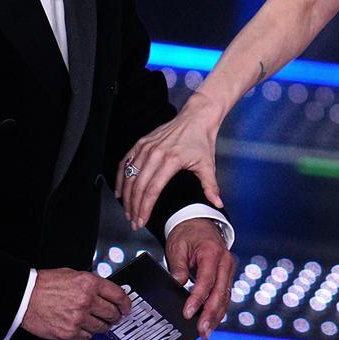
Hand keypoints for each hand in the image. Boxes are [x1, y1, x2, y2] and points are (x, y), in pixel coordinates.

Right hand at [20, 268, 132, 339]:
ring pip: (101, 327)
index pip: (118, 296)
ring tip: (98, 323)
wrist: (25, 297)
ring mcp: (78, 318)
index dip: (126, 304)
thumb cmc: (46, 284)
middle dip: (115, 316)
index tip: (127, 308)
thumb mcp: (74, 274)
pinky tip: (82, 327)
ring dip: (102, 326)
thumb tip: (107, 293)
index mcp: (90, 283)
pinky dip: (86, 333)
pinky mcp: (69, 332)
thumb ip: (92, 284)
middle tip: (114, 317)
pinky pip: (87, 336)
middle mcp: (87, 301)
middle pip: (112, 313)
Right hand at [118, 93, 223, 228]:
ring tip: (128, 211)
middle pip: (138, 186)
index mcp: (171, 160)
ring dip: (126, 196)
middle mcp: (155, 153)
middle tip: (134, 222)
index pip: (153, 190)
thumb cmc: (201, 140)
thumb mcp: (208, 165)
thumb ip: (211, 186)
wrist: (196, 117)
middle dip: (134, 207)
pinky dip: (120, 178)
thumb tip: (217, 204)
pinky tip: (120, 192)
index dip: (145, 208)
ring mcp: (146, 147)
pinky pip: (125, 162)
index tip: (142, 221)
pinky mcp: (141, 142)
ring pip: (129, 176)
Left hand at [165, 218, 234, 339]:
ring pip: (225, 297)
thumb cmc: (187, 234)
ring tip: (205, 332)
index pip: (206, 280)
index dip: (197, 298)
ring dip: (215, 316)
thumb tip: (177, 286)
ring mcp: (228, 270)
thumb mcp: (177, 246)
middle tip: (201, 331)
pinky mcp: (226, 277)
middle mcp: (225, 262)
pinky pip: (224, 296)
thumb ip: (178, 267)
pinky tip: (210, 323)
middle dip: (210, 314)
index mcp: (213, 252)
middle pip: (220, 292)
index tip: (187, 313)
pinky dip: (218, 310)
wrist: (200, 224)